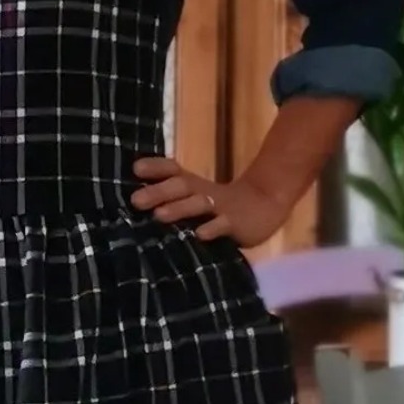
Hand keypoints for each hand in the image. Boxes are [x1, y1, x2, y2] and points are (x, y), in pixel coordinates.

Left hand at [130, 156, 286, 249]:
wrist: (268, 204)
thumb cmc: (224, 206)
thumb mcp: (200, 199)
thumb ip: (176, 201)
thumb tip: (138, 203)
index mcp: (194, 185)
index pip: (174, 170)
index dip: (156, 168)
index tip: (135, 169)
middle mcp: (204, 193)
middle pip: (181, 186)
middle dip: (158, 192)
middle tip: (135, 200)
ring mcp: (221, 207)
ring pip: (199, 204)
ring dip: (179, 208)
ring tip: (159, 215)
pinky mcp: (236, 223)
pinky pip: (223, 226)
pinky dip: (212, 229)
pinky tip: (200, 235)